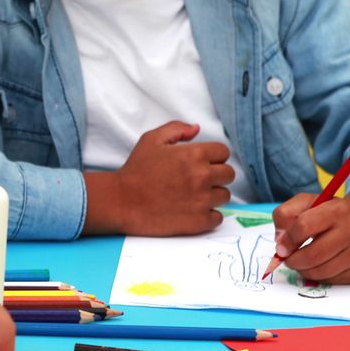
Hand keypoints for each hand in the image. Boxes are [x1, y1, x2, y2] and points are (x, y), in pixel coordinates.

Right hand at [85, 121, 233, 235]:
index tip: (203, 164)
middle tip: (199, 181)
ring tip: (195, 197)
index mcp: (195, 154)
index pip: (223, 153)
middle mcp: (202, 176)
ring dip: (213, 196)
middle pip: (228, 174)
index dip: (213, 157)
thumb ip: (176, 129)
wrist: (120, 201)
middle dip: (216, 176)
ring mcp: (202, 200)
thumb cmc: (134, 171)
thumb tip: (196, 129)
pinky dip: (209, 216)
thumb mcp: (151, 140)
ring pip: (224, 196)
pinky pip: (217, 218)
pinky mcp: (198, 221)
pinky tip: (194, 212)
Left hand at [272, 188, 349, 283]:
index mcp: (337, 210)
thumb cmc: (329, 213)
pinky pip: (328, 280)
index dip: (287, 240)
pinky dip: (317, 275)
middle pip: (311, 255)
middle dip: (292, 261)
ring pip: (318, 272)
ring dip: (303, 270)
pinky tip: (320, 264)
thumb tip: (281, 241)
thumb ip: (285, 215)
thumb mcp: (306, 203)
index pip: (303, 227)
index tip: (282, 247)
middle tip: (289, 258)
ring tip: (303, 260)